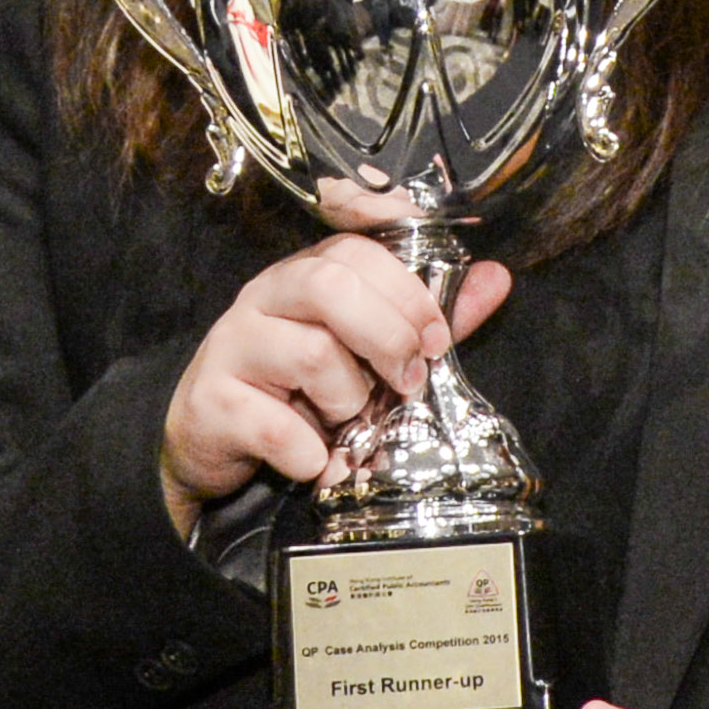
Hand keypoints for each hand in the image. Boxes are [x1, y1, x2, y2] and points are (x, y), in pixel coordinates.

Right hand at [156, 224, 513, 534]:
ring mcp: (233, 345)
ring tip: (346, 420)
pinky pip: (273, 425)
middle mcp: (265, 297)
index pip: (357, 251)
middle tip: (407, 380)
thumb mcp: (363, 351)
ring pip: (311, 353)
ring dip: (347, 400)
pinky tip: (311, 457)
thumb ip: (424, 318)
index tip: (436, 338)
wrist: (212, 440)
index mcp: (305, 275)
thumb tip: (495, 278)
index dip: (408, 292)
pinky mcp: (212, 400)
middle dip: (387, 337)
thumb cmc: (296, 390)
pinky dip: (306, 451)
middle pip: (330, 285)